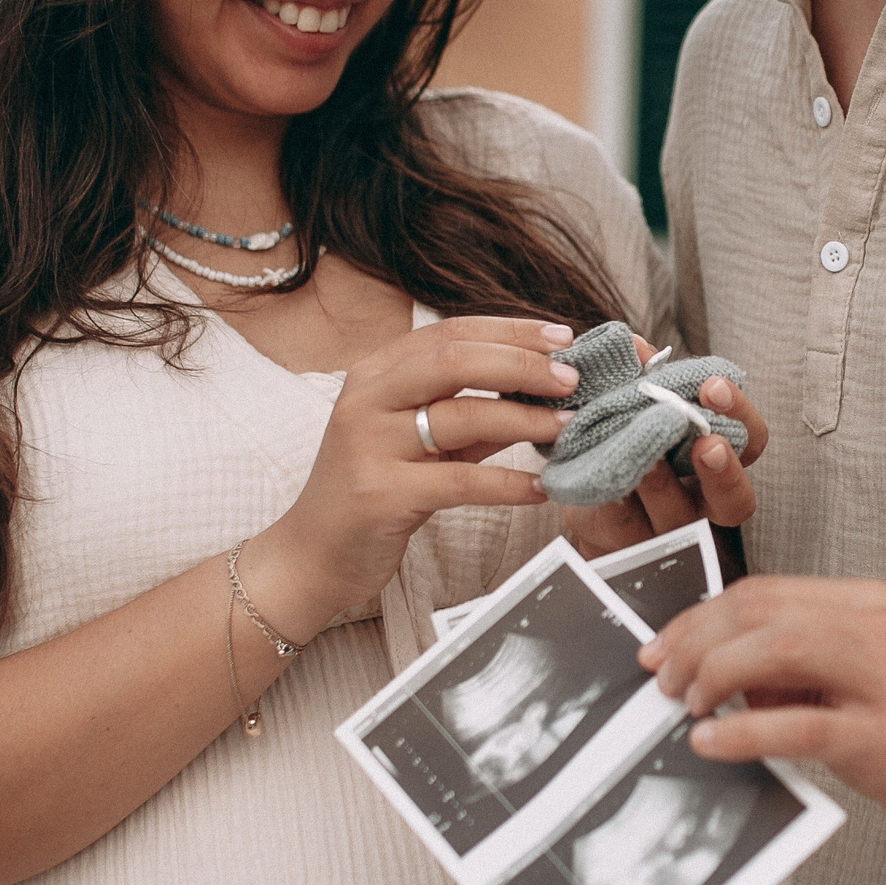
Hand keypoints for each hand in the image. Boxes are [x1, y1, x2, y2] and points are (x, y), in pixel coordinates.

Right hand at [253, 317, 581, 632]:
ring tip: (568, 426)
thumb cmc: (374, 490)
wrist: (313, 554)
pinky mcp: (380, 494)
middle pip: (454, 360)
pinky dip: (506, 483)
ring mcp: (369, 444)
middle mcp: (367, 399)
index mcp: (376, 373)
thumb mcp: (419, 441)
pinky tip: (539, 488)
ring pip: (460, 417)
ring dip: (524, 421)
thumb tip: (541, 392)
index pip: (451, 332)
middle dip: (522, 364)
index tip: (562, 337)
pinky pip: (458, 482)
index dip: (511, 330)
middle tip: (572, 379)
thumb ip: (470, 413)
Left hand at [557, 337, 768, 559]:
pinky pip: (620, 526)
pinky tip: (599, 476)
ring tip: (646, 461)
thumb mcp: (634, 408)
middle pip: (734, 501)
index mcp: (712, 462)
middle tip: (705, 441)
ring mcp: (663, 531)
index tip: (713, 386)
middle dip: (722, 470)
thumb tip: (638, 349)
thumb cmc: (620, 442)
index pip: (749, 441)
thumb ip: (642, 379)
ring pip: (677, 518)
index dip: (739, 416)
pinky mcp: (618, 544)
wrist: (580, 498)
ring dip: (663, 486)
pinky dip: (611, 499)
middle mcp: (700, 503)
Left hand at [638, 576, 885, 870]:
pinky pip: (803, 725)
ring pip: (782, 651)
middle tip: (663, 679)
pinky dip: (744, 731)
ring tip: (685, 706)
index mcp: (872, 607)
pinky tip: (712, 741)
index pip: (767, 592)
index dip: (701, 617)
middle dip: (697, 642)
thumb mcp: (856, 682)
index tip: (662, 646)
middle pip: (765, 612)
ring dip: (715, 676)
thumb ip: (793, 669)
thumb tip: (708, 671)